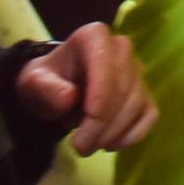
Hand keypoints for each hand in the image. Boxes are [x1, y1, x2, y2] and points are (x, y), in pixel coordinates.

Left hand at [15, 22, 158, 155]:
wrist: (59, 88)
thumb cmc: (47, 81)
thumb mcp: (33, 82)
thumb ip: (45, 87)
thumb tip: (69, 97)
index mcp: (94, 36)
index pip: (105, 65)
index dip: (99, 99)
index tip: (83, 129)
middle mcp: (122, 47)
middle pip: (123, 88)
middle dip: (103, 124)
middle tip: (80, 147)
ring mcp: (138, 71)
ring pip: (137, 104)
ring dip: (114, 132)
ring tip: (89, 147)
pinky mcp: (146, 93)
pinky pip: (150, 115)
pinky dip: (133, 135)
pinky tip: (110, 144)